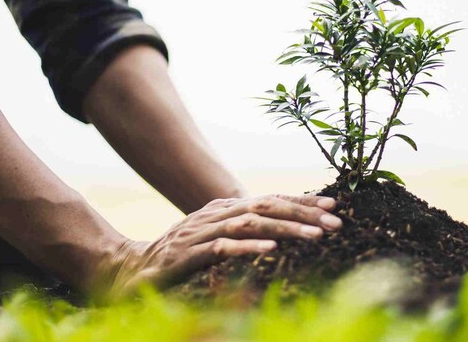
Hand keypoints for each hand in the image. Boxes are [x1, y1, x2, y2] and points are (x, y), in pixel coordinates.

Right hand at [98, 194, 340, 298]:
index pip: (270, 200)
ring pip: (250, 223)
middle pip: (266, 206)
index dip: (302, 201)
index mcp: (225, 209)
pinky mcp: (189, 254)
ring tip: (315, 236)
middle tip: (335, 222)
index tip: (333, 206)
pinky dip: (248, 247)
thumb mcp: (213, 236)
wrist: (132, 268)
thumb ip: (241, 228)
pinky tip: (270, 249)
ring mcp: (202, 232)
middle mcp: (216, 215)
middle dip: (303, 212)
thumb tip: (277, 227)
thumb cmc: (178, 254)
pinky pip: (222, 248)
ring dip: (285, 228)